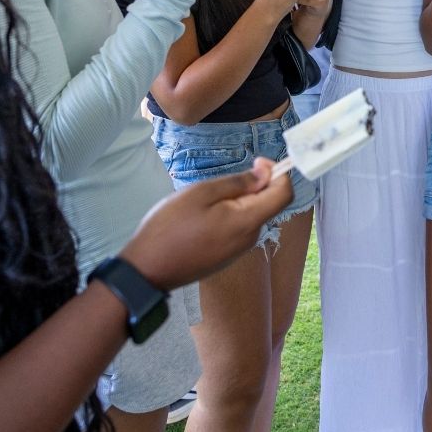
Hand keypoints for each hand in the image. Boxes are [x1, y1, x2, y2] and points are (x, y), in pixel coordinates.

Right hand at [120, 158, 293, 289]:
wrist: (147, 270)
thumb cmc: (170, 227)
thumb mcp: (201, 193)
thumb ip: (237, 183)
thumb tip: (265, 174)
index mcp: (247, 221)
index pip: (284, 194)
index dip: (278, 173)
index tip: (257, 161)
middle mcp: (250, 238)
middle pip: (267, 203)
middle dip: (253, 185)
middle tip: (220, 181)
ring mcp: (238, 250)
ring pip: (250, 215)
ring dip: (237, 200)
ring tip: (204, 201)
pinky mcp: (226, 256)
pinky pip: (237, 228)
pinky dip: (228, 214)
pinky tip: (201, 216)